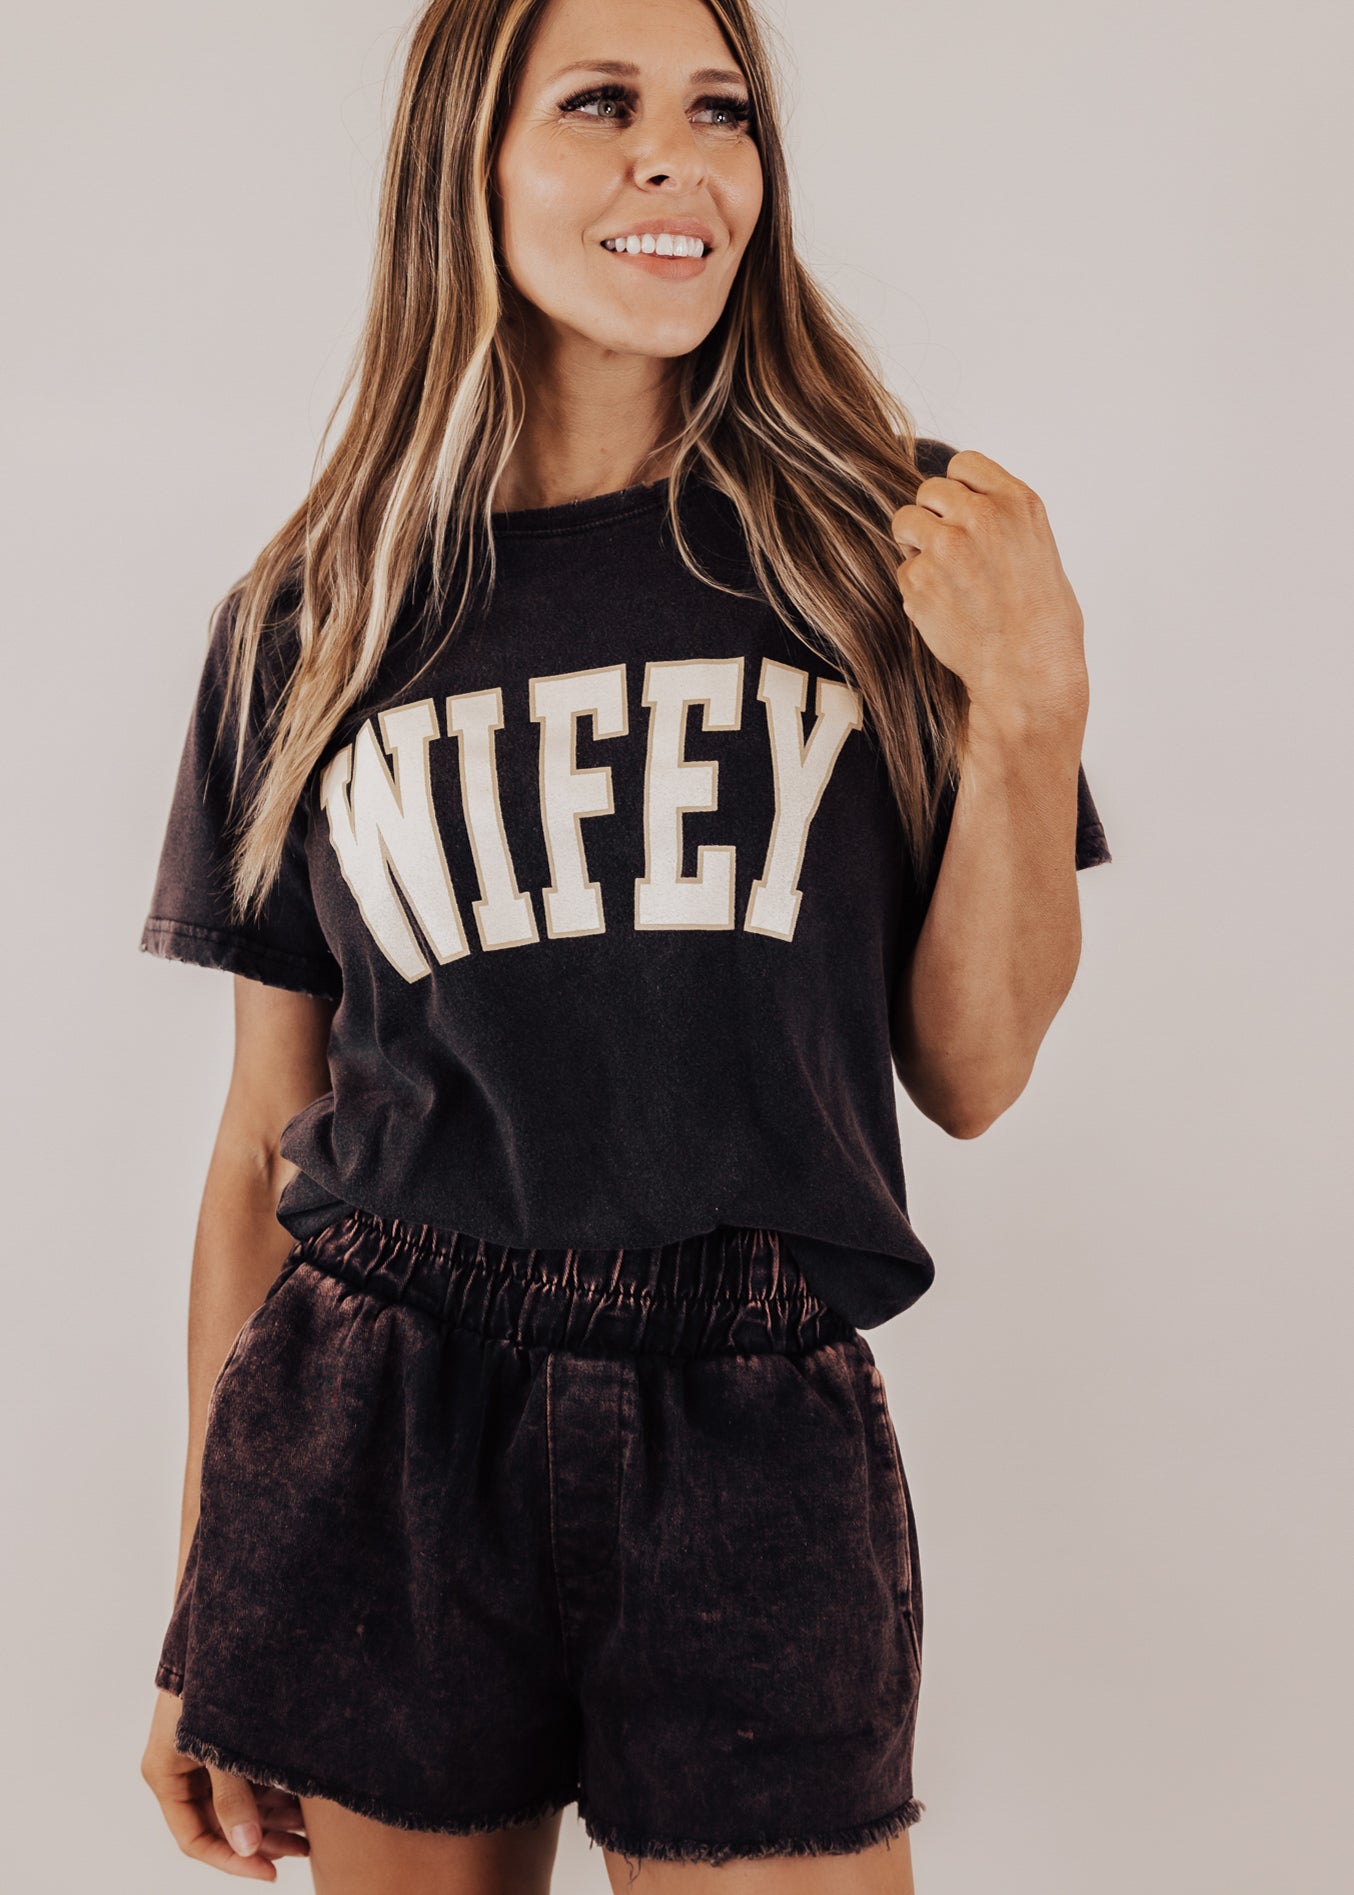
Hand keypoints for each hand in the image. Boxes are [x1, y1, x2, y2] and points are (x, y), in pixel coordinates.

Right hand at [142, 1687, 310, 1879]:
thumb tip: (249, 1848)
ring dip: (272, 1818)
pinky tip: (306, 1802)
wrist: (222, 1622)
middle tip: (302, 1852)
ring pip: (239, 1802)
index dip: (231, 1861)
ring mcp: (204, 1755)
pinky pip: (249, 1778)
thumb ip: (233, 1797)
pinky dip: (274, 1791)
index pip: (195, 1838)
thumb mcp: (221, 1746)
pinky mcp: (225, 1739)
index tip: (269, 1873)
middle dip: (261, 1840)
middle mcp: (182, 1771)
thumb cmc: (210, 1681)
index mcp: (166, 1776)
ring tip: (313, 1832)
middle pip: (220, 1824)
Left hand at [890, 448, 1089, 736]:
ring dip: (916, 546)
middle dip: (932, 517)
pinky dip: (916, 588)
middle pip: (928, 491)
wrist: (1028, 671)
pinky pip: (903, 570)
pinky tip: (945, 609)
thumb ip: (1001, 519)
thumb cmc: (1043, 621)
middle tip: (949, 552)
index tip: (963, 514)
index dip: (958, 490)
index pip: (964, 464)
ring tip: (945, 579)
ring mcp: (945, 546)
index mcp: (1017, 503)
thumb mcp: (1038, 548)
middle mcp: (980, 516)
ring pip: (905, 523)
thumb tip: (963, 508)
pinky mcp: (918, 580)